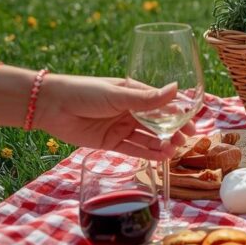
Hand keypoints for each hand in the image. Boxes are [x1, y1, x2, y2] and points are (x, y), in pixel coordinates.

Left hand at [35, 75, 196, 159]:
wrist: (52, 106)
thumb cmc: (86, 92)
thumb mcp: (119, 94)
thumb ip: (148, 99)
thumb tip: (177, 88)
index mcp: (134, 94)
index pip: (162, 104)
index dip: (178, 113)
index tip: (193, 120)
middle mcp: (131, 111)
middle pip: (158, 123)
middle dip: (173, 131)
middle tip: (187, 139)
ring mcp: (122, 127)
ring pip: (148, 138)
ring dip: (162, 143)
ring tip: (174, 149)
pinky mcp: (112, 143)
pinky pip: (134, 149)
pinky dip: (148, 153)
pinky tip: (161, 156)